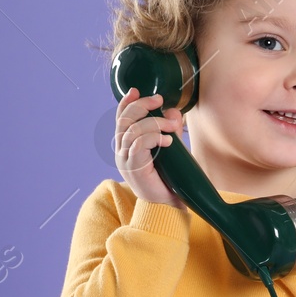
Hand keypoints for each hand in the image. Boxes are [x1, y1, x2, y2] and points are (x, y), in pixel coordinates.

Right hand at [115, 86, 187, 207]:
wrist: (167, 205)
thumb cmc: (169, 178)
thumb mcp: (170, 149)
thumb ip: (169, 130)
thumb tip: (174, 111)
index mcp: (127, 145)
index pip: (121, 119)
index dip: (126, 103)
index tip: (136, 91)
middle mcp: (122, 151)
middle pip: (124, 121)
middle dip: (141, 106)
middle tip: (158, 101)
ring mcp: (126, 160)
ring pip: (132, 131)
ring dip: (153, 124)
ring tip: (171, 128)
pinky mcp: (134, 168)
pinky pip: (138, 145)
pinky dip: (153, 138)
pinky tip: (168, 141)